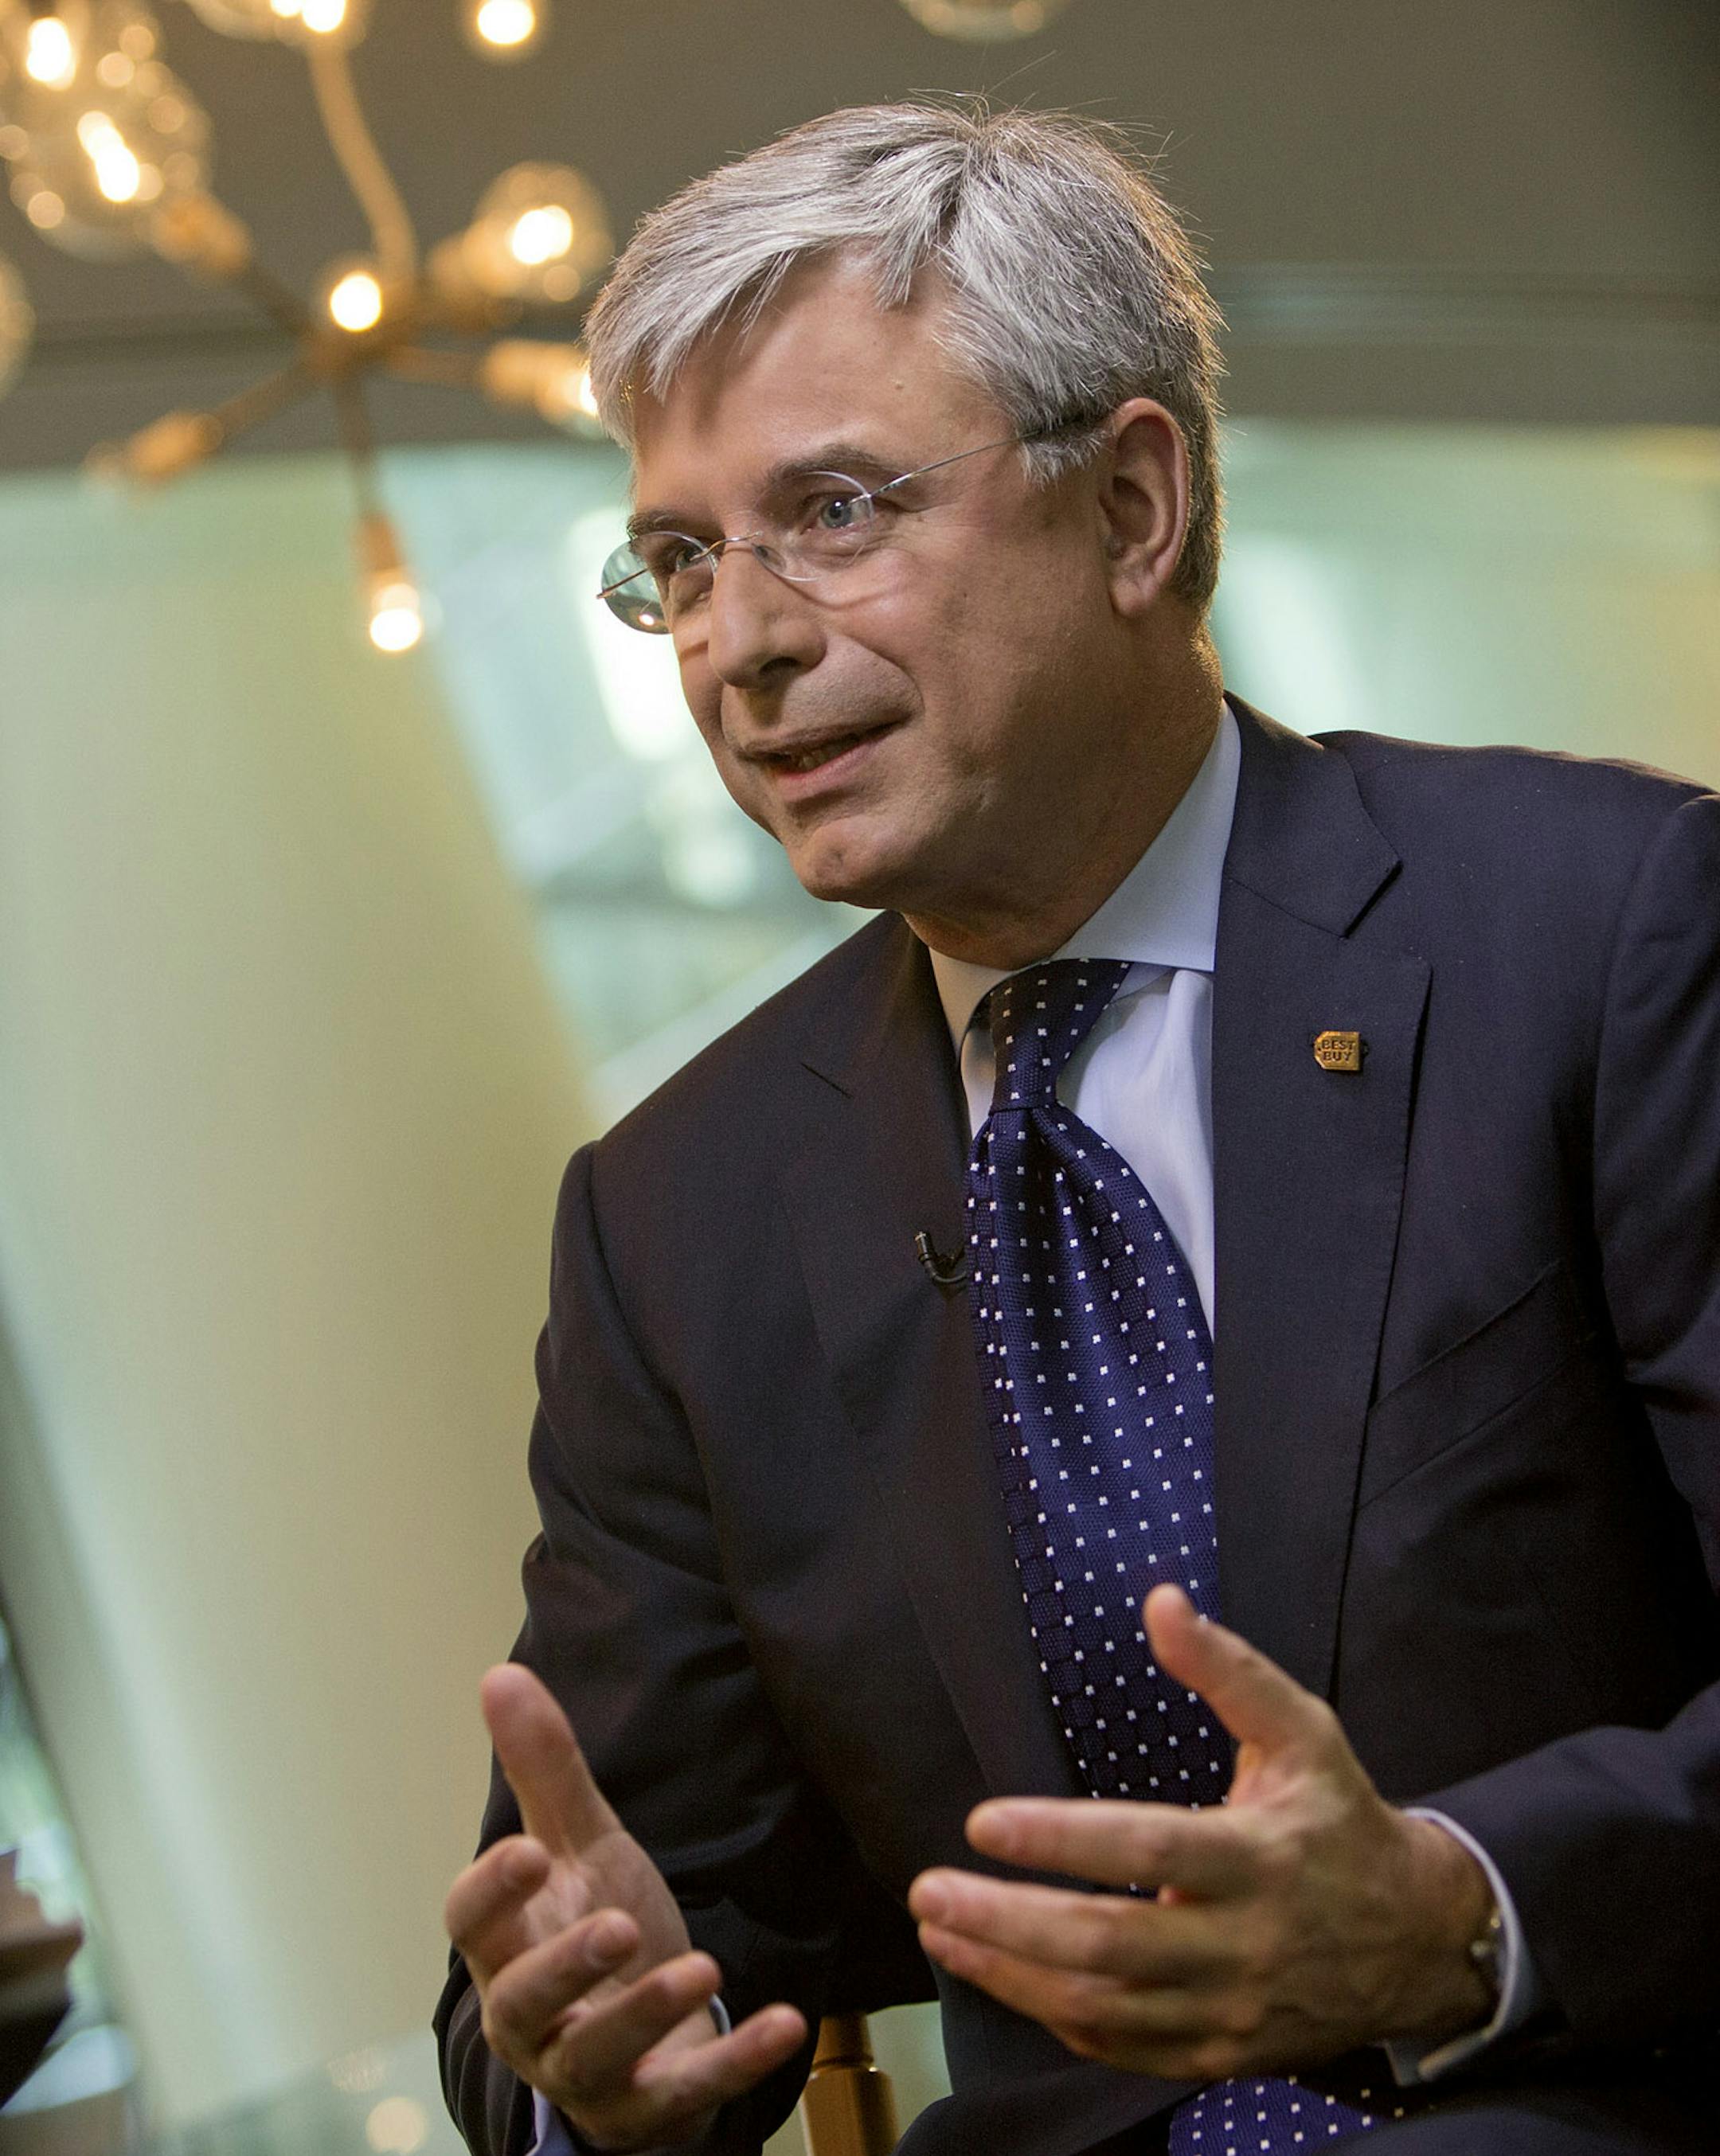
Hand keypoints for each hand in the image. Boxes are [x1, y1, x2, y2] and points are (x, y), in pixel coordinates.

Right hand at [444, 1665, 805, 2149]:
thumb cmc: (600, 1923)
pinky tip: (788, 2022)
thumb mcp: (582, 1844)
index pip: (471, 1925)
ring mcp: (587, 2072)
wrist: (652, 2021)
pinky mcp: (649, 2109)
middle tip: (618, 1924)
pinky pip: (686, 2095)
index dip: (492, 1892)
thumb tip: (499, 1673)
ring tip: (703, 1968)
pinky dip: (736, 2062)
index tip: (530, 1850)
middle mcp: (531, 2019)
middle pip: (523, 2002)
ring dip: (647, 2013)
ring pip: (597, 2058)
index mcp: (506, 1946)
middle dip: (566, 1966)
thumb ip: (545, 1768)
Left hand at [908, 1585, 1494, 2082]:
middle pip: (1110, 1945)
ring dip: (1010, 1973)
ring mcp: (1231, 2011)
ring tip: (940, 1930)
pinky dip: (1051, 2014)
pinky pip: (1121, 2048)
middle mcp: (1245, 1943)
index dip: (1061, 1839)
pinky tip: (998, 1974)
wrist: (1416, 1941)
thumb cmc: (1340, 1819)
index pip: (1150, 1847)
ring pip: (1104, 2007)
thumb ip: (1228, 1669)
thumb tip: (1160, 1600)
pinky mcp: (1219, 2056)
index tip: (981, 1822)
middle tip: (929, 1889)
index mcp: (1262, 1858)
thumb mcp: (1301, 1731)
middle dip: (1009, 1921)